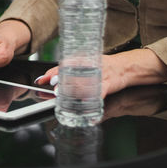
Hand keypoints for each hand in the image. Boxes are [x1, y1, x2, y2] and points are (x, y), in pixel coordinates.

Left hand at [35, 49, 166, 97]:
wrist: (124, 67)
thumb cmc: (102, 67)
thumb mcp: (84, 64)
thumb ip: (67, 71)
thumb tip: (49, 78)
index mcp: (81, 60)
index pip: (63, 65)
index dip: (51, 72)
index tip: (42, 80)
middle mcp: (88, 67)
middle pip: (71, 74)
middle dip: (61, 82)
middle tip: (53, 89)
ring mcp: (98, 75)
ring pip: (82, 83)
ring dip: (71, 91)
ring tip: (61, 96)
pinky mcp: (107, 84)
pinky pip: (99, 92)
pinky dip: (92, 100)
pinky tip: (86, 106)